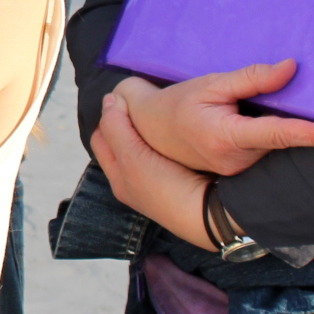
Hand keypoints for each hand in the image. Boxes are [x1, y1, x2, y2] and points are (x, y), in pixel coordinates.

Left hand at [93, 94, 216, 250]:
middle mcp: (135, 184)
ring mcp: (159, 183)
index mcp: (119, 178)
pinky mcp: (182, 180)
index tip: (123, 98)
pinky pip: (168, 150)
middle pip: (122, 141)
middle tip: (142, 100)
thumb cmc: (167, 188)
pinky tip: (178, 128)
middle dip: (127, 121)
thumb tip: (109, 99)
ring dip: (149, 128)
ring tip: (160, 111)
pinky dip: (167, 137)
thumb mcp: (133, 157)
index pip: (102, 138)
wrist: (211, 216)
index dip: (108, 116)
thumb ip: (116, 128)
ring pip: (146, 145)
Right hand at [111, 62, 313, 175]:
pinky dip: (275, 135)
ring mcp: (239, 169)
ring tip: (268, 108)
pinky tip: (262, 118)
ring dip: (285, 127)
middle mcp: (236, 160)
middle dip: (303, 123)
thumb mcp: (212, 84)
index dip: (311, 135)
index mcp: (228, 137)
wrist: (151, 130)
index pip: (278, 135)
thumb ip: (252, 78)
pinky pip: (268, 150)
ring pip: (276, 146)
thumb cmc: (180, 104)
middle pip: (283, 140)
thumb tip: (292, 68)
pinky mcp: (241, 170)